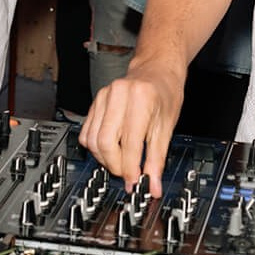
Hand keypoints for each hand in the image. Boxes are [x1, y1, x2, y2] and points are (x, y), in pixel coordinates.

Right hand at [79, 60, 185, 197]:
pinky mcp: (95, 101)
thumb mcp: (167, 126)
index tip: (135, 182)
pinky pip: (86, 131)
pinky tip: (110, 149)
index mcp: (141, 99)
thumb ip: (158, 159)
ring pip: (91, 139)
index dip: (131, 169)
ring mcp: (104, 96)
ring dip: (104, 158)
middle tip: (127, 173)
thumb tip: (153, 185)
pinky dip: (95, 147)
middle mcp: (119, 95)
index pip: (130, 143)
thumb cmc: (165, 93)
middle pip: (105, 142)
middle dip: (115, 165)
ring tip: (120, 162)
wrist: (156, 69)